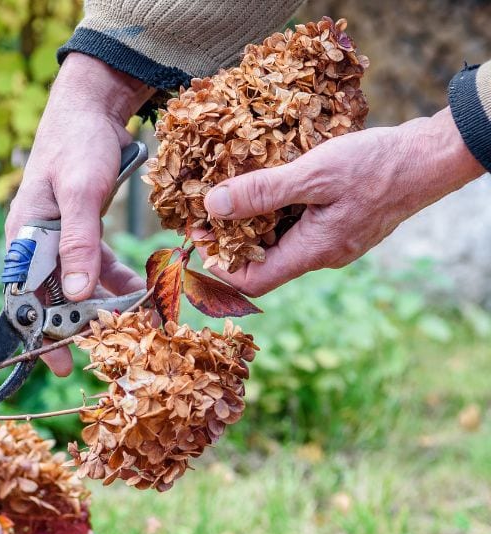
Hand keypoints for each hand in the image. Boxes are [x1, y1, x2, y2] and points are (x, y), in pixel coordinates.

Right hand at [6, 53, 153, 374]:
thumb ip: (78, 242)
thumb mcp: (78, 193)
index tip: (62, 365)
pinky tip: (141, 290)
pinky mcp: (84, 231)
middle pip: (55, 298)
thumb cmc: (76, 145)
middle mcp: (38, 245)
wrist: (92, 110)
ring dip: (104, 305)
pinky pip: (98, 267)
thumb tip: (76, 294)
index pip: (26, 298)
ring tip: (134, 323)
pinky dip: (117, 280)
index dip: (42, 334)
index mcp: (24, 239)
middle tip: (111, 347)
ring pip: (79, 286)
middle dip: (80, 324)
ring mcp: (61, 239)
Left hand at [201, 107, 484, 295]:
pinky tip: (267, 184)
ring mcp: (334, 241)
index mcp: (314, 251)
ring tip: (231, 191)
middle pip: (263, 262)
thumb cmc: (378, 164)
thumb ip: (263, 192)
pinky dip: (276, 210)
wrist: (432, 156)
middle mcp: (322, 254)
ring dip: (252, 221)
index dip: (219, 266)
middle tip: (206, 209)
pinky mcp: (341, 224)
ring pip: (281, 241)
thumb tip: (214, 207)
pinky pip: (298, 226)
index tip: (197, 237)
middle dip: (231, 239)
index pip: (253, 281)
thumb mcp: (314, 173)